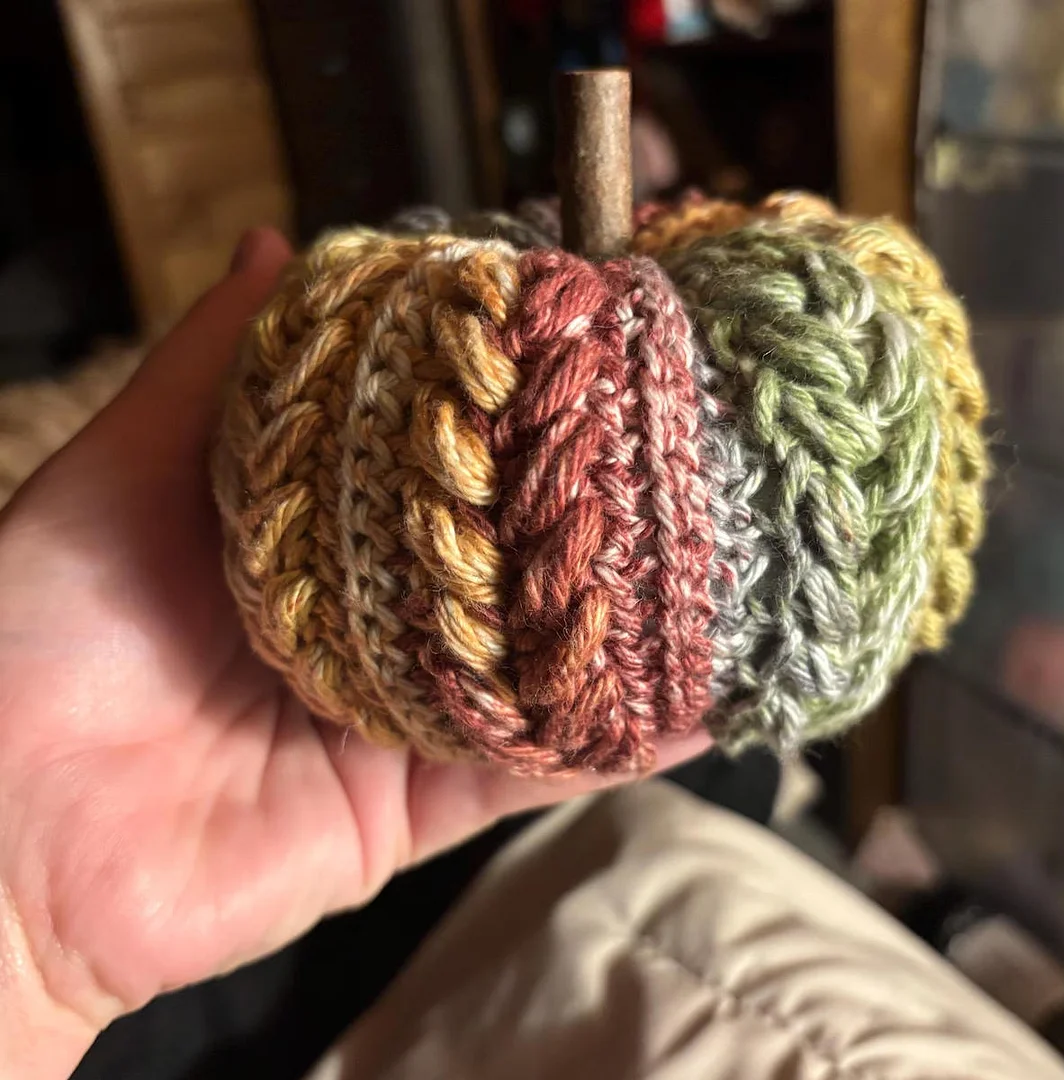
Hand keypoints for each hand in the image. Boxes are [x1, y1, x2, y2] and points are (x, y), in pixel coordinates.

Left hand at [0, 229, 708, 1076]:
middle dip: (582, 522)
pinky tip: (695, 700)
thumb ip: (211, 370)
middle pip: (495, 568)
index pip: (431, 469)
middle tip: (682, 462)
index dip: (503, 419)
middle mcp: (366, 622)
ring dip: (621, 631)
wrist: (3, 844)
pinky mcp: (412, 810)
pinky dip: (612, 743)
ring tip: (722, 572)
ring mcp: (398, 718)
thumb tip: (279, 247)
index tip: (585, 365)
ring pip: (533, 670)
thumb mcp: (119, 473)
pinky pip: (528, 772)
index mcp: (305, 537)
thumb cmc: (32, 640)